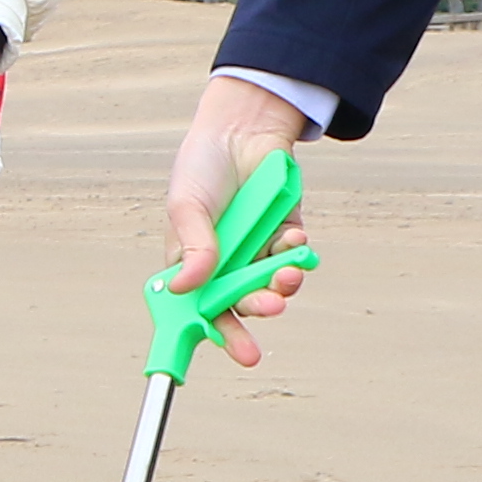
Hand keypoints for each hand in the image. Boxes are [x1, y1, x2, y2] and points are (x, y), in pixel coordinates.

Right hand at [161, 72, 324, 364]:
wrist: (244, 128)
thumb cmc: (203, 167)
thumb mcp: (187, 207)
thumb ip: (192, 249)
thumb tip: (186, 288)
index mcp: (192, 264)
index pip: (200, 309)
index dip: (214, 333)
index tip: (231, 353)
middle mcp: (225, 264)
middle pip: (240, 305)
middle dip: (254, 315)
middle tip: (265, 323)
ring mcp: (256, 251)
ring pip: (272, 285)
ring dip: (280, 286)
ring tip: (286, 277)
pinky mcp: (283, 235)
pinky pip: (294, 257)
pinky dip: (296, 252)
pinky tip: (293, 237)